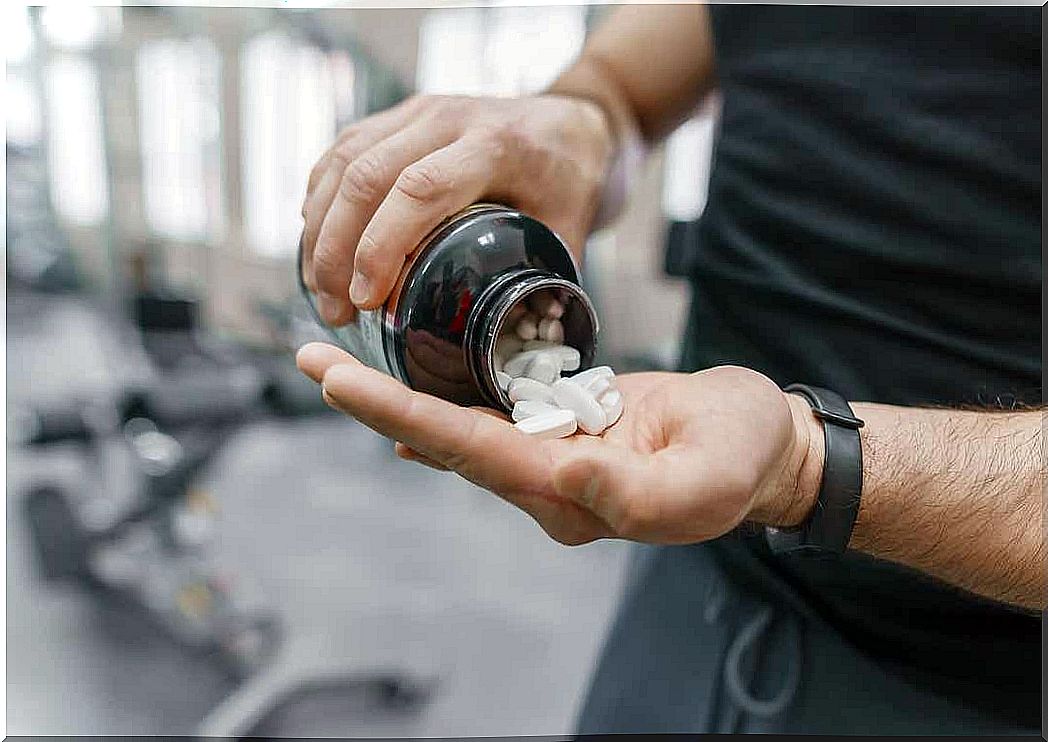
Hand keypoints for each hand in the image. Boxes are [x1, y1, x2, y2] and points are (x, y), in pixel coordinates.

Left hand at [296, 342, 823, 545]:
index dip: (402, 414)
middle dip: (375, 402)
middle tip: (311, 361)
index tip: (342, 384)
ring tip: (336, 364)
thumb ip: (638, 491)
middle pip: (444, 439)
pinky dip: (442, 393)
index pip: (470, 450)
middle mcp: (546, 482)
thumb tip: (564, 477)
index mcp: (571, 495)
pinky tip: (404, 383)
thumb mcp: (707, 475)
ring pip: (458, 424)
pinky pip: (489, 413)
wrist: (761, 445)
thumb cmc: (742, 455)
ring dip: (397, 394)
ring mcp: (550, 457)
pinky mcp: (561, 428)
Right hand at [299, 94, 613, 326]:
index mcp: (496, 145)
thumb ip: (542, 283)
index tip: (365, 299)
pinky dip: (320, 202)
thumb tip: (513, 349)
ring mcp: (419, 111)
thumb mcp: (571, 230)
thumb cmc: (572, 180)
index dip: (382, 245)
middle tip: (334, 310)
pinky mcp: (399, 117)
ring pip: (343, 161)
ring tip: (320, 290)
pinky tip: (317, 246)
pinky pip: (341, 152)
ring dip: (319, 230)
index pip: (421, 189)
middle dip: (336, 248)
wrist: (574, 121)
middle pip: (367, 173)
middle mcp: (449, 117)